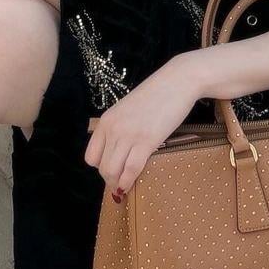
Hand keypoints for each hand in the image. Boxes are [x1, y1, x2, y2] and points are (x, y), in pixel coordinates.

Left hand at [84, 53, 200, 196]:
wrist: (177, 81)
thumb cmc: (156, 95)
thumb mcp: (128, 109)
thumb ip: (120, 127)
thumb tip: (119, 150)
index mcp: (106, 121)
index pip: (91, 156)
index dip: (100, 167)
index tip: (111, 170)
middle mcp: (113, 128)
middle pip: (102, 167)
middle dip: (110, 179)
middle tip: (120, 183)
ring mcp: (128, 135)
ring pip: (113, 171)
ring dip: (118, 184)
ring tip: (124, 187)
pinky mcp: (146, 141)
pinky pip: (131, 169)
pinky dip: (128, 182)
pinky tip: (131, 186)